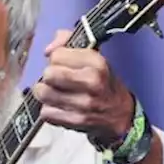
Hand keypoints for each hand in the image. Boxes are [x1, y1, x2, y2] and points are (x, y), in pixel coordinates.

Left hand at [31, 29, 135, 143]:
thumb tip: (48, 51)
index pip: (57, 55)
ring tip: (55, 93)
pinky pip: (45, 113)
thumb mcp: (93, 57)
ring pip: (42, 93)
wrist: (120, 114)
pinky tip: (59, 107)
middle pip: (48, 74)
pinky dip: (49, 111)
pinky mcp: (75, 121)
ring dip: (45, 93)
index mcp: (96, 62)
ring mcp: (83, 104)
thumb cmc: (103, 83)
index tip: (64, 64)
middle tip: (57, 80)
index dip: (57, 59)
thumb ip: (68, 42)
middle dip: (49, 76)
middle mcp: (91, 81)